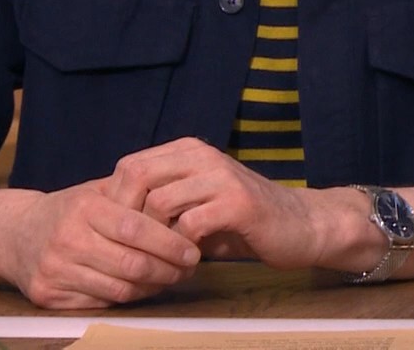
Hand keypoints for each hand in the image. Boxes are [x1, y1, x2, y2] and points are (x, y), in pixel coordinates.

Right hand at [0, 180, 200, 308]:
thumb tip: (182, 201)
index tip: (192, 250)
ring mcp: (55, 270)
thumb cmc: (68, 210)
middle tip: (189, 269)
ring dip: (153, 287)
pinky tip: (143, 288)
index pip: (135, 229)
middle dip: (168, 270)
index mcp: (83, 208)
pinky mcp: (48, 296)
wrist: (13, 234)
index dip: (168, 243)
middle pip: (130, 264)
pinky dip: (128, 298)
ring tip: (172, 278)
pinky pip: (101, 303)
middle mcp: (66, 239)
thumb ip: (133, 195)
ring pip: (119, 289)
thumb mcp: (96, 192)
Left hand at [101, 137, 357, 269]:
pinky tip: (190, 261)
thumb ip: (162, 197)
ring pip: (160, 202)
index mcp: (189, 150)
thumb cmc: (242, 219)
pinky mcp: (239, 204)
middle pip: (137, 177)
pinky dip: (182, 249)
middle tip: (135, 249)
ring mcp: (222, 177)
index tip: (120, 235)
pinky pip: (190, 225)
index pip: (130, 167)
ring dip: (154, 239)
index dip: (115, 203)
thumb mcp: (197, 199)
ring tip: (163, 258)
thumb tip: (112, 214)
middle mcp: (203, 155)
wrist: (301, 225)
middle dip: (127, 219)